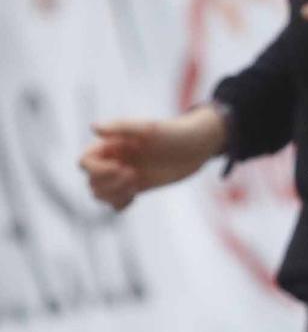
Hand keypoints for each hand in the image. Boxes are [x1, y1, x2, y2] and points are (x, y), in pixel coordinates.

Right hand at [80, 105, 228, 210]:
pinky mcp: (136, 186)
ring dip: (113, 195)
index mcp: (112, 144)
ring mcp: (124, 174)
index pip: (84, 162)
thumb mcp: (150, 128)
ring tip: (135, 185)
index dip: (97, 170)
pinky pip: (115, 203)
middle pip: (91, 181)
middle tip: (134, 175)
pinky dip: (119, 204)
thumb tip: (92, 127)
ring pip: (100, 194)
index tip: (122, 168)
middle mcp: (115, 159)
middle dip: (108, 183)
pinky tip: (135, 196)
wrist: (198, 146)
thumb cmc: (174, 132)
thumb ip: (121, 127)